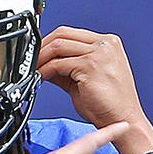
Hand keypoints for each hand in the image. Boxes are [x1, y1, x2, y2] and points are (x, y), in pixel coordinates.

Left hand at [37, 28, 152, 153]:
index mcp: (107, 43)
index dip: (48, 42)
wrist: (123, 119)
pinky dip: (45, 70)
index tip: (36, 54)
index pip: (71, 33)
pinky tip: (40, 78)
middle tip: (29, 61)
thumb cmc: (108, 104)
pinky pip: (58, 64)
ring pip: (58, 45)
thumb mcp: (84, 79)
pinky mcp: (91, 66)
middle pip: (63, 34)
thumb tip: (45, 65)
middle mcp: (105, 44)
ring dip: (40, 58)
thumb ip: (66, 67)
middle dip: (41, 46)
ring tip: (32, 70)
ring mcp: (100, 53)